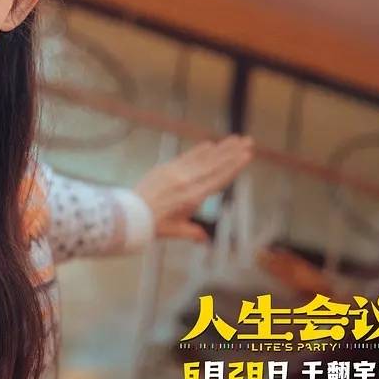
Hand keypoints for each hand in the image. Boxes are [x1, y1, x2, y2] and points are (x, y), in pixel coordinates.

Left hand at [134, 135, 254, 241]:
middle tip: (248, 141)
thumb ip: (192, 232)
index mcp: (193, 197)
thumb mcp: (175, 230)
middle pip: (215, 165)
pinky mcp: (165, 168)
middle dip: (232, 152)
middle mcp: (187, 182)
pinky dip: (198, 150)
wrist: (129, 214)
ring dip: (220, 147)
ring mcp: (175, 173)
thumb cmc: (152, 224)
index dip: (234, 167)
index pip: (219, 179)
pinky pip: (186, 157)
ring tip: (235, 139)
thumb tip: (204, 239)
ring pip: (203, 158)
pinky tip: (210, 144)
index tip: (247, 156)